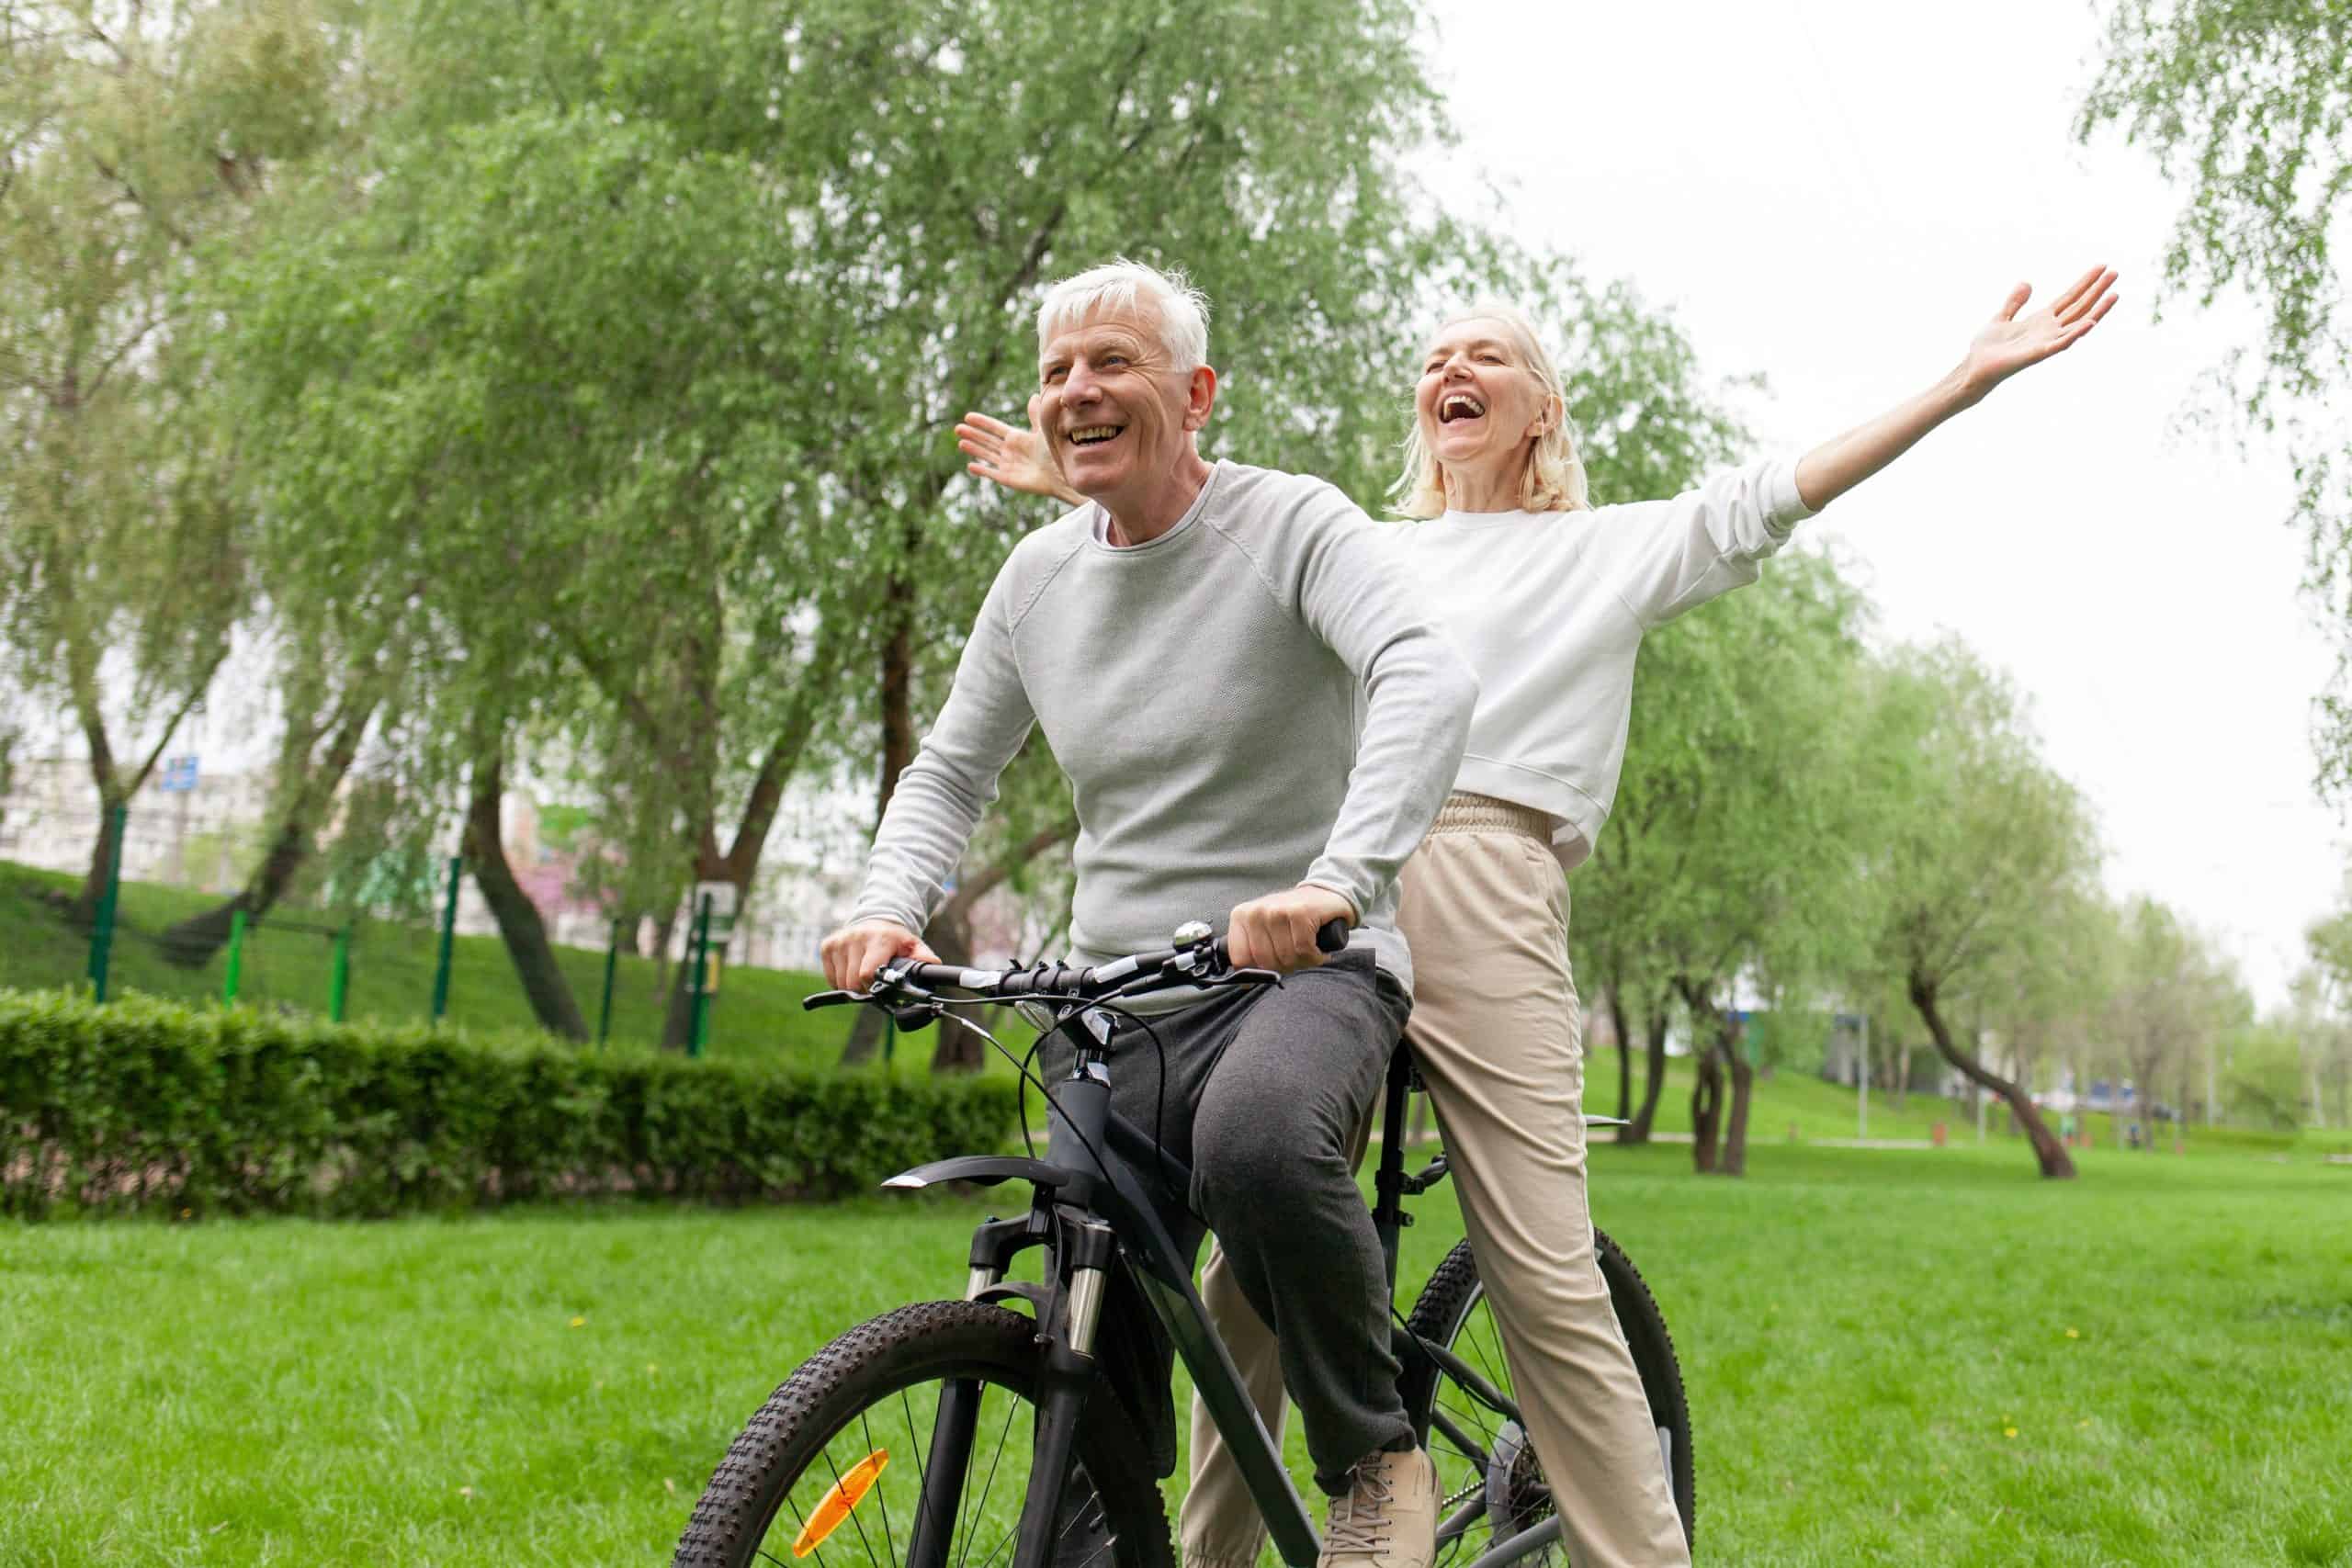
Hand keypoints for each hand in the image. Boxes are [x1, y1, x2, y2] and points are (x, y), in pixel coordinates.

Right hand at [820, 919, 939, 991]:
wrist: (875, 921)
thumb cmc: (895, 939)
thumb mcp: (913, 945)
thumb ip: (924, 958)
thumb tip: (934, 966)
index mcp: (879, 939)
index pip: (867, 973)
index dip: (873, 987)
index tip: (880, 988)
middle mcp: (855, 937)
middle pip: (853, 982)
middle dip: (864, 990)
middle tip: (874, 985)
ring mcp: (839, 941)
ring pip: (841, 982)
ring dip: (853, 986)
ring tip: (864, 976)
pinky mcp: (827, 945)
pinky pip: (831, 977)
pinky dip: (840, 980)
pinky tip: (851, 970)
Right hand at [955, 405, 1082, 504]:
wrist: (1061, 475)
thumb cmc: (1055, 453)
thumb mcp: (1043, 431)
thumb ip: (1035, 415)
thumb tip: (1034, 396)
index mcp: (1017, 438)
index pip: (995, 428)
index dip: (982, 422)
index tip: (968, 416)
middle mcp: (1010, 451)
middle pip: (987, 441)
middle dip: (972, 434)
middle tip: (957, 428)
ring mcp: (1008, 465)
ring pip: (986, 455)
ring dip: (973, 449)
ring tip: (961, 443)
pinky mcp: (1008, 479)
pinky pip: (991, 473)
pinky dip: (981, 470)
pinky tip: (970, 465)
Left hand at [1225, 885, 1355, 975]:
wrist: (1324, 894)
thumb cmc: (1293, 918)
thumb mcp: (1265, 931)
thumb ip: (1251, 952)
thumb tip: (1245, 982)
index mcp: (1241, 916)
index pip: (1239, 959)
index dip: (1258, 973)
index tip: (1272, 970)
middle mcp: (1256, 912)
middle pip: (1266, 963)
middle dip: (1286, 967)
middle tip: (1297, 956)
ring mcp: (1277, 911)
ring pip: (1286, 958)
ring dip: (1303, 962)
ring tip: (1308, 950)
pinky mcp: (1300, 913)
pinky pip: (1304, 950)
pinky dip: (1315, 956)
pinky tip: (1318, 949)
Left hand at [1957, 265, 2119, 401]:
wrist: (1974, 367)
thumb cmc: (1987, 348)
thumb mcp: (2001, 317)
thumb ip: (2015, 302)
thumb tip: (2027, 283)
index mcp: (2042, 320)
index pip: (2069, 298)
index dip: (2085, 283)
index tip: (2102, 267)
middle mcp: (2049, 330)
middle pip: (2079, 307)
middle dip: (2096, 291)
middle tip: (2115, 273)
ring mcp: (2046, 342)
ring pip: (2078, 324)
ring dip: (2097, 311)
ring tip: (2114, 295)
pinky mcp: (2038, 354)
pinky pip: (2061, 344)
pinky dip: (2075, 334)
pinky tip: (2090, 323)